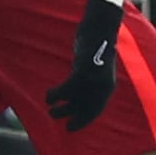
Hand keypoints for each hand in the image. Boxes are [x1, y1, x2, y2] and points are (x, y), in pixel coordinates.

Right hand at [46, 0, 124, 131]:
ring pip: (75, 102)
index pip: (96, 109)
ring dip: (62, 110)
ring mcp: (93, 79)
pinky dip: (56, 95)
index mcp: (108, 86)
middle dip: (73, 118)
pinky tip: (48, 96)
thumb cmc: (97, 45)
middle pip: (86, 108)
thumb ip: (91, 79)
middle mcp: (102, 86)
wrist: (100, 28)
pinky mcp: (82, 71)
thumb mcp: (97, 66)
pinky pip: (66, 89)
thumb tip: (80, 91)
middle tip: (60, 121)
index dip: (84, 120)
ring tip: (51, 111)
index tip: (72, 126)